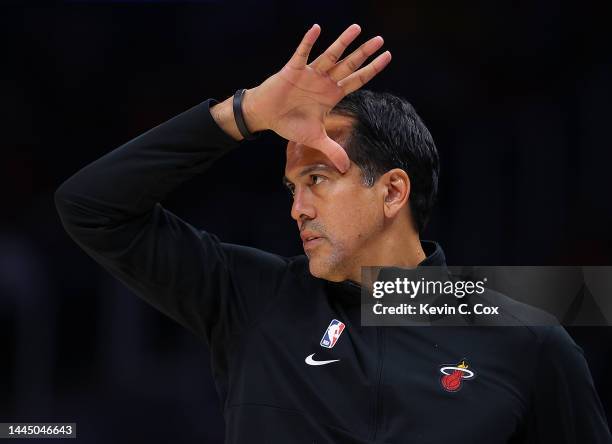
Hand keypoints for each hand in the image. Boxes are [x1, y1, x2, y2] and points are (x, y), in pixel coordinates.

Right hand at [243, 24, 390, 172]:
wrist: (266, 116)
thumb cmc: (290, 123)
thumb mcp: (315, 138)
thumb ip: (332, 150)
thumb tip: (346, 169)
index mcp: (331, 94)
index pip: (357, 80)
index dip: (372, 69)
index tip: (387, 57)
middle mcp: (324, 81)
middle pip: (348, 64)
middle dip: (364, 53)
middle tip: (380, 40)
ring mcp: (309, 73)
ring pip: (330, 55)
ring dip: (343, 42)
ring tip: (357, 29)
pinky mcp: (293, 70)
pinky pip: (302, 53)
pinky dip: (308, 42)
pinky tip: (316, 29)